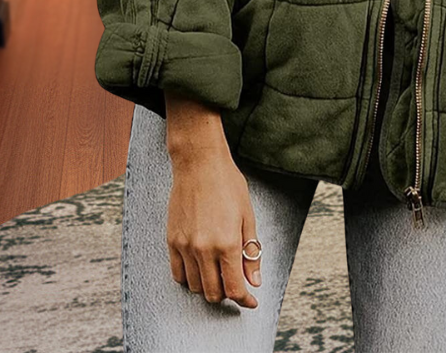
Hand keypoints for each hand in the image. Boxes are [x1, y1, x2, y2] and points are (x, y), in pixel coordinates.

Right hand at [165, 94, 260, 307]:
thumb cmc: (228, 185)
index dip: (245, 299)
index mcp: (227, 243)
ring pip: (195, 287)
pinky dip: (189, 278)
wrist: (199, 164)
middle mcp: (204, 249)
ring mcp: (185, 246)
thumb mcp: (247, 216)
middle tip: (235, 284)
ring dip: (208, 287)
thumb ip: (250, 251)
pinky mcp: (171, 241)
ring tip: (219, 273)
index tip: (251, 301)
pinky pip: (178, 274)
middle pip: (214, 293)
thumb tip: (255, 280)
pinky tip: (200, 268)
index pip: (235, 288)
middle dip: (227, 294)